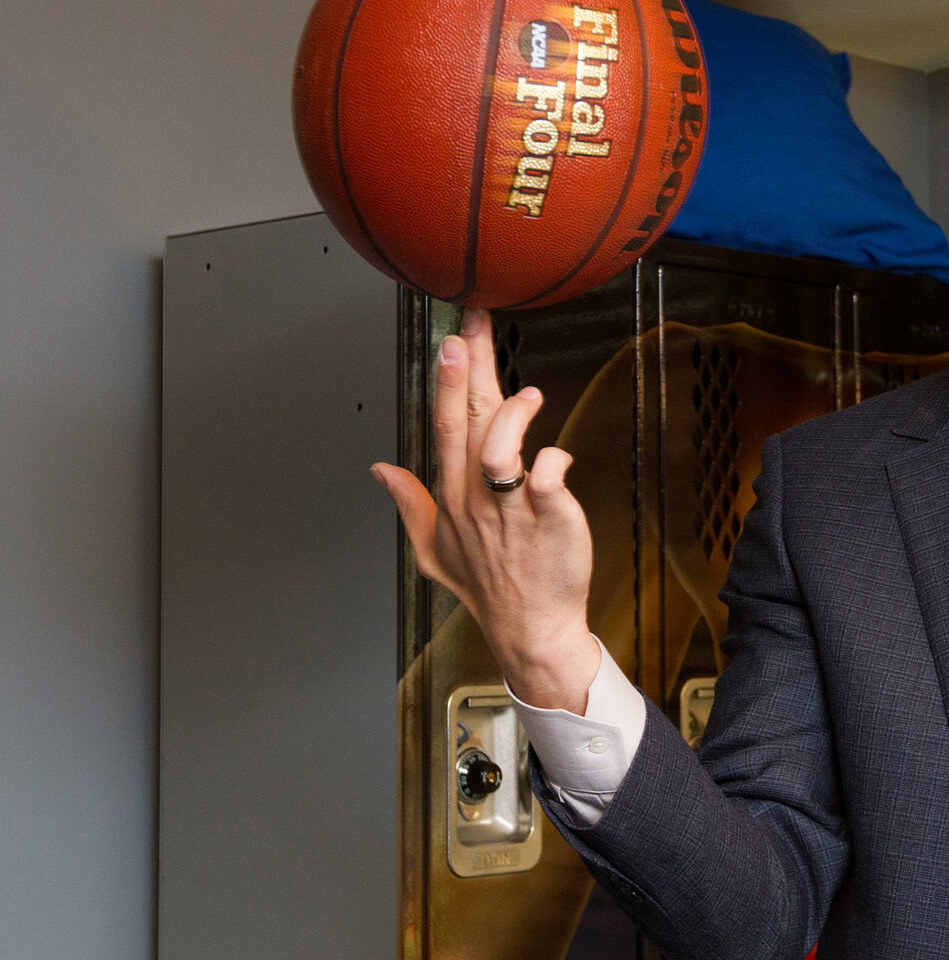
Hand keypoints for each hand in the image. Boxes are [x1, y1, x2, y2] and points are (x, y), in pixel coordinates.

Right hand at [370, 307, 598, 710]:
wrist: (530, 629)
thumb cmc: (490, 587)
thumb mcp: (434, 549)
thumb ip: (410, 504)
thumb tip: (381, 469)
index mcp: (453, 497)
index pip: (445, 427)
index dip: (448, 381)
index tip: (451, 340)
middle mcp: (477, 499)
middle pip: (467, 425)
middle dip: (467, 373)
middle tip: (470, 330)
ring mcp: (512, 510)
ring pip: (500, 450)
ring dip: (512, 415)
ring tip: (527, 395)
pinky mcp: (550, 520)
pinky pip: (545, 478)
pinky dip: (551, 460)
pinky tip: (556, 455)